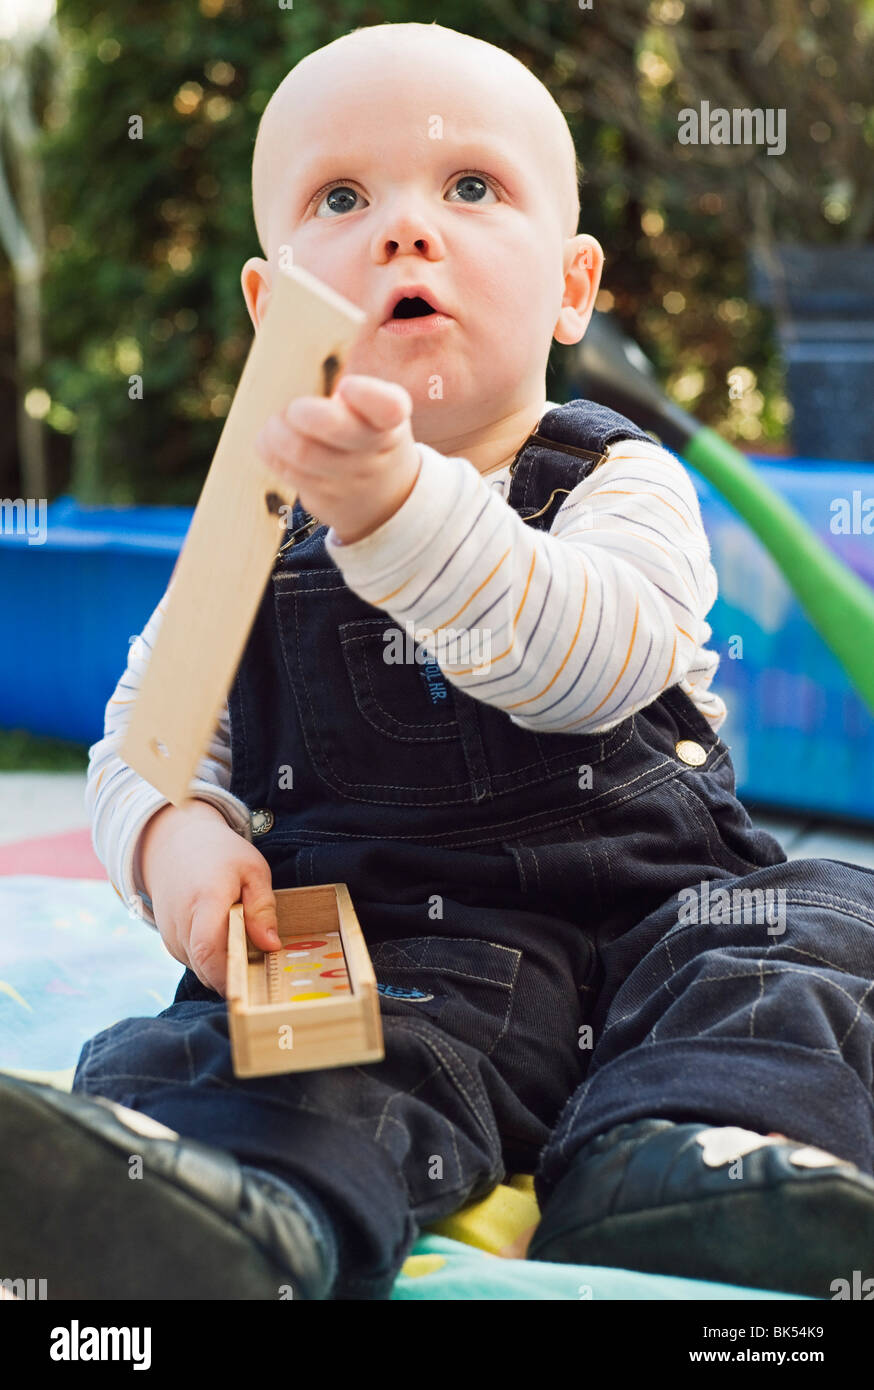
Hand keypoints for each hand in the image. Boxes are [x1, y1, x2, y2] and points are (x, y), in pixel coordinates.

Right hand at [140, 800, 280, 996]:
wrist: (175, 842)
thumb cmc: (220, 854)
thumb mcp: (253, 870)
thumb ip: (262, 908)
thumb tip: (272, 946)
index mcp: (205, 900)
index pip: (208, 949)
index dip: (228, 973)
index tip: (252, 980)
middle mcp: (181, 922)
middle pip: (206, 968)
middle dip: (235, 974)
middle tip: (260, 965)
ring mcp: (170, 934)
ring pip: (201, 969)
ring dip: (223, 966)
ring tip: (241, 941)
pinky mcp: (168, 942)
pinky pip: (194, 963)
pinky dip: (211, 960)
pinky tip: (224, 938)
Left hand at [254, 374, 420, 543]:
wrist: (383, 492)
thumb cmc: (368, 431)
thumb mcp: (376, 410)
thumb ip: (349, 384)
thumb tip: (293, 342)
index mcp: (390, 422)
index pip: (388, 408)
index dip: (364, 394)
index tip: (346, 386)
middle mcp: (373, 452)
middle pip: (334, 428)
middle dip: (303, 411)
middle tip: (296, 408)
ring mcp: (347, 479)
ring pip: (302, 452)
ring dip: (278, 431)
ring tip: (278, 423)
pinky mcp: (322, 497)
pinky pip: (285, 469)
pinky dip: (270, 448)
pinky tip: (273, 441)